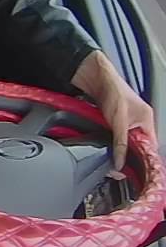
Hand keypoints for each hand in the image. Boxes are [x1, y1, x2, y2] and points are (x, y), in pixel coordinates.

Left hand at [71, 50, 156, 170]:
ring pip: (125, 141)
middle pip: (138, 145)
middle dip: (129, 155)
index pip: (151, 146)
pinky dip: (110, 141)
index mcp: (147, 120)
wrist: (95, 78)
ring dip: (118, 148)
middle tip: (119, 165)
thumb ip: (120, 142)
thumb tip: (121, 161)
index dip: (144, 158)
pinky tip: (105, 146)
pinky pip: (114, 135)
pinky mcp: (113, 119)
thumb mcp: (119, 121)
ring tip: (112, 157)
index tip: (134, 169)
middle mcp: (139, 121)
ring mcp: (126, 120)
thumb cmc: (112, 90)